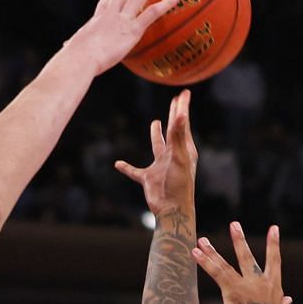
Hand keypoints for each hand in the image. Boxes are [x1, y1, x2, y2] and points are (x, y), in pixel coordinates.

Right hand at [60, 0, 182, 75]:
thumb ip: (72, 47)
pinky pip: (153, 13)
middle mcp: (110, 15)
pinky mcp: (133, 29)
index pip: (106, 2)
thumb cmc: (74, 58)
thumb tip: (66, 48)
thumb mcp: (72, 49)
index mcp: (96, 20)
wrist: (81, 57)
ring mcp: (122, 19)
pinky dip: (167, 3)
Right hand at [114, 89, 198, 215]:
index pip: (182, 123)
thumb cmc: (179, 184)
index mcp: (183, 149)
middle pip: (172, 131)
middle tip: (175, 101)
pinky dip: (127, 167)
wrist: (172, 210)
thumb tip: (180, 113)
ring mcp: (160, 166)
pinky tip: (118, 164)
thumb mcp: (179, 157)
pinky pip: (135, 171)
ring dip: (156, 135)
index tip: (184, 93)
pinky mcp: (148, 178)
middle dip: (174, 115)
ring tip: (155, 122)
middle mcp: (172, 155)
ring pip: (157, 146)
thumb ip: (178, 135)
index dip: (182, 107)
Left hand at [191, 222, 289, 303]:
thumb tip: (288, 299)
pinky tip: (195, 253)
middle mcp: (261, 284)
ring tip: (202, 239)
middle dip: (239, 240)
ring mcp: (247, 287)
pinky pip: (216, 273)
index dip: (274, 244)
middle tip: (234, 225)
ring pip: (226, 264)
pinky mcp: (232, 293)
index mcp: (275, 289)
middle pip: (248, 257)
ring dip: (213, 250)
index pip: (275, 261)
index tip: (274, 229)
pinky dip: (205, 262)